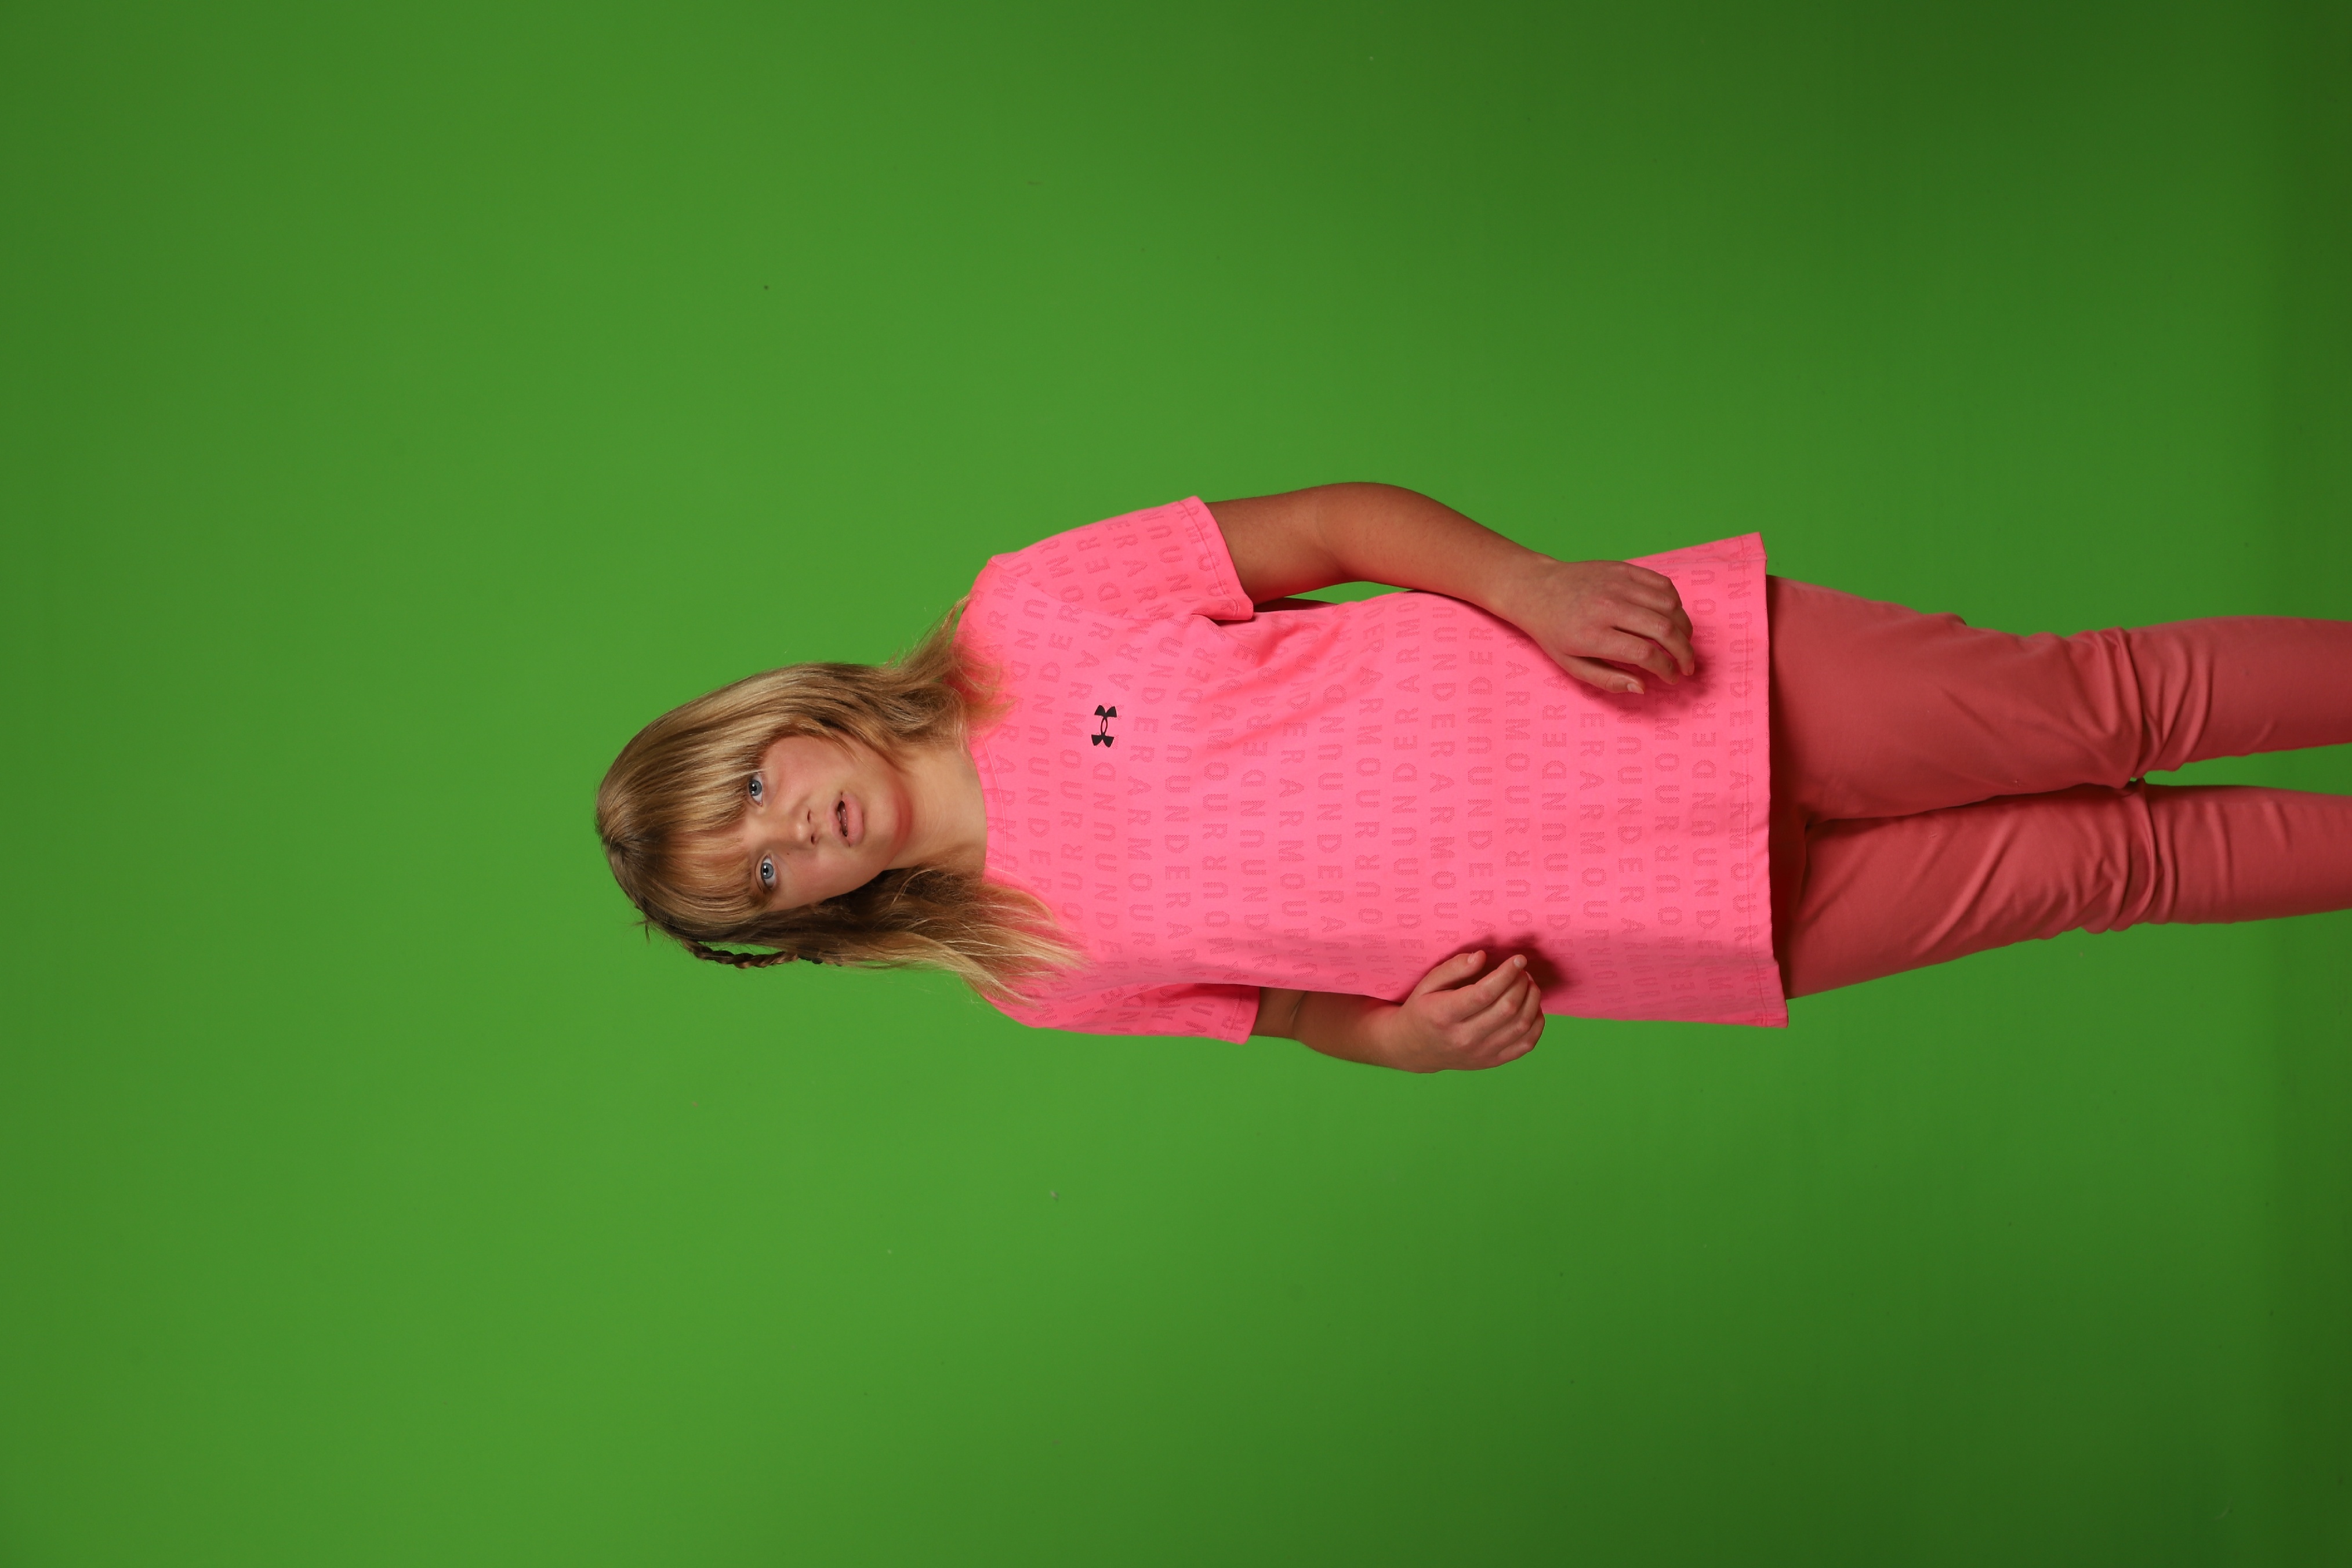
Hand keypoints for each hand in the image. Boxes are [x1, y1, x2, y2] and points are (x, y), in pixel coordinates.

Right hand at [1373, 950, 1545, 1071]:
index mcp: (1444, 1015)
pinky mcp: (1493, 1061)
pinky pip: (1526, 1044)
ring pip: (1521, 1025)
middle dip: (1521, 983)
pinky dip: (1536, 1023)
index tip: (1517, 959)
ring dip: (1532, 999)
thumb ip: (1454, 968)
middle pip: (1507, 1008)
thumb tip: (1481, 956)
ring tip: (1528, 984)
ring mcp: (1481, 1053)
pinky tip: (1531, 1007)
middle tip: (1521, 970)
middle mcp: (1464, 1038)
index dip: (1506, 974)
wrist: (1416, 1048)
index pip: (1484, 993)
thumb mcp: (1428, 983)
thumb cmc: (1423, 1010)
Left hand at [1498, 558, 1695, 695]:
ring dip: (1684, 628)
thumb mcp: (1572, 665)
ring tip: (1683, 644)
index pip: (1645, 653)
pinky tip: (1672, 618)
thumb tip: (1643, 687)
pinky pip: (1663, 584)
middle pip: (1664, 629)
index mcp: (1592, 634)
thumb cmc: (1555, 633)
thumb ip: (1608, 680)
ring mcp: (1617, 583)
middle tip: (1688, 666)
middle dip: (1684, 652)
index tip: (1672, 678)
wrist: (1538, 590)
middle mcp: (1608, 606)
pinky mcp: (1624, 568)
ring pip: (1669, 605)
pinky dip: (1675, 603)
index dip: (1667, 669)